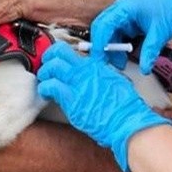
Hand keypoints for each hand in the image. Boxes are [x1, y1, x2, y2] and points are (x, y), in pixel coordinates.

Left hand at [37, 42, 171, 171]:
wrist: (127, 121)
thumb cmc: (125, 105)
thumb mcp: (116, 80)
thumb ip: (102, 74)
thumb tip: (94, 74)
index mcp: (96, 65)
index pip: (70, 50)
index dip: (58, 54)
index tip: (55, 59)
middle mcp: (86, 70)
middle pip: (58, 52)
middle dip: (48, 58)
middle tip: (45, 67)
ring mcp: (78, 83)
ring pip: (51, 67)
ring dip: (44, 73)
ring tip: (45, 81)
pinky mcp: (72, 100)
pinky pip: (51, 87)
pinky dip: (45, 88)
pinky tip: (46, 93)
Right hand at [89, 0, 171, 73]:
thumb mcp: (160, 33)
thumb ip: (150, 51)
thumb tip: (144, 68)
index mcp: (126, 6)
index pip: (104, 24)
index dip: (99, 42)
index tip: (99, 58)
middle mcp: (121, 8)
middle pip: (102, 28)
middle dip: (103, 47)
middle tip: (107, 64)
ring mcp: (123, 14)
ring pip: (108, 34)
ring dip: (112, 49)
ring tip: (120, 63)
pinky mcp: (127, 21)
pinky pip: (117, 35)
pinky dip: (118, 47)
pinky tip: (124, 57)